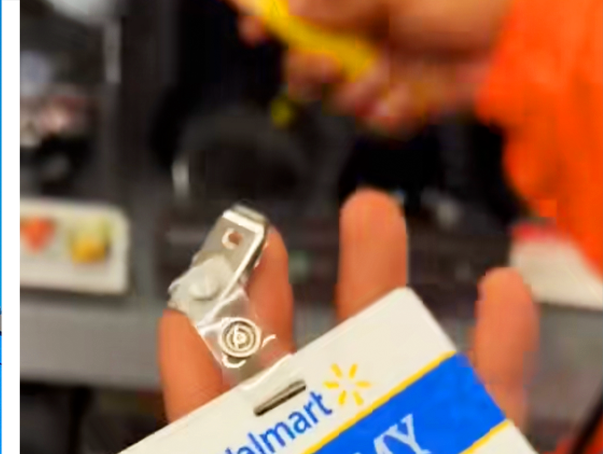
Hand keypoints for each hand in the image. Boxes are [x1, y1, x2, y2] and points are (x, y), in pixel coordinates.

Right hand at [234, 0, 511, 132]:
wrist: (523, 47)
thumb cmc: (469, 2)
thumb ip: (338, 2)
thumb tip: (291, 9)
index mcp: (356, 1)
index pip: (294, 8)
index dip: (266, 18)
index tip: (254, 31)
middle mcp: (364, 30)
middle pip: (302, 58)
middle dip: (309, 70)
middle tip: (327, 68)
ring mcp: (383, 64)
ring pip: (335, 95)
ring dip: (356, 93)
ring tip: (386, 81)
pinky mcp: (402, 98)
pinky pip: (373, 118)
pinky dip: (389, 111)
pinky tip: (409, 97)